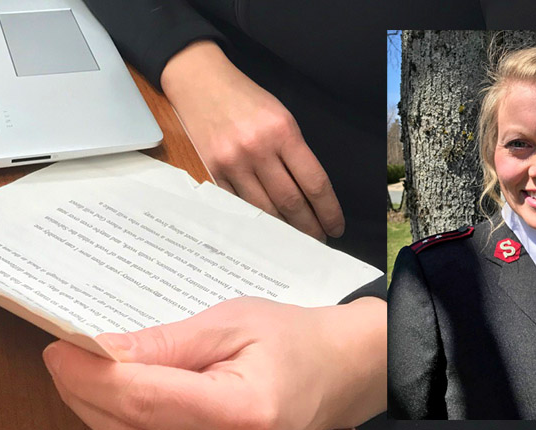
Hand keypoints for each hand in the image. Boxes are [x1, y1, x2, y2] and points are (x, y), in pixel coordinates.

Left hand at [42, 297, 385, 429]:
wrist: (335, 372)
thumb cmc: (292, 341)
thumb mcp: (231, 323)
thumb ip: (166, 343)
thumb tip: (104, 353)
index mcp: (243, 414)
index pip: (145, 402)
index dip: (92, 377)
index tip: (61, 349)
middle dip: (84, 395)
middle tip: (64, 355)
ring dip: (99, 413)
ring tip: (86, 372)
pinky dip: (124, 428)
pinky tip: (117, 398)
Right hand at [160, 41, 343, 241]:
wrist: (200, 81)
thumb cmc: (246, 99)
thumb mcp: (281, 116)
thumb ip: (295, 152)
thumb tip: (310, 194)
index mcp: (283, 132)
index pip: (314, 182)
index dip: (328, 210)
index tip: (336, 227)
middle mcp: (258, 149)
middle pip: (291, 201)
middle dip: (309, 227)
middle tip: (318, 241)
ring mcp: (232, 162)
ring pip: (264, 209)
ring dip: (283, 229)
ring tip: (295, 240)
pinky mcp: (212, 170)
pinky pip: (238, 205)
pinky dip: (254, 220)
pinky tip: (266, 229)